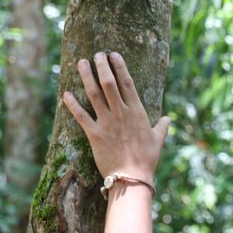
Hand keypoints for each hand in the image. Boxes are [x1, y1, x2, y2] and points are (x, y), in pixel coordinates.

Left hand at [62, 52, 170, 182]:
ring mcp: (107, 123)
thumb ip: (161, 127)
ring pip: (94, 94)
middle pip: (109, 83)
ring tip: (81, 63)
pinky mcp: (94, 134)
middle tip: (97, 54)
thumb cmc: (147, 159)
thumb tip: (167, 119)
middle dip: (102, 66)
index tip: (114, 55)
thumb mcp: (158, 141)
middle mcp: (121, 114)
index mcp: (137, 113)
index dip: (120, 67)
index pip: (127, 84)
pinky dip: (72, 104)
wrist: (132, 177)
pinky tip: (65, 93)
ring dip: (87, 77)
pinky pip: (81, 116)